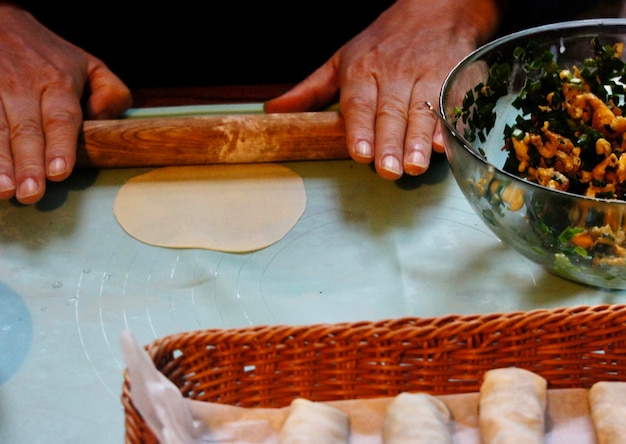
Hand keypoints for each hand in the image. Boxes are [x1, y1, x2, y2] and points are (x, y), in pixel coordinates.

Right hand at [0, 4, 131, 203]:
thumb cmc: (50, 55)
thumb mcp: (90, 65)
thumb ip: (111, 94)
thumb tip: (108, 124)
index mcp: (58, 83)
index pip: (61, 118)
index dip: (60, 146)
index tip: (60, 172)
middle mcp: (23, 88)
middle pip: (27, 130)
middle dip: (28, 164)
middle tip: (31, 193)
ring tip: (4, 190)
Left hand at [265, 0, 501, 179]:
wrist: (437, 7)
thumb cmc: (384, 41)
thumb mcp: (342, 59)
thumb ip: (311, 90)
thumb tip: (274, 112)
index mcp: (362, 71)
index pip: (359, 104)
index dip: (359, 129)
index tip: (360, 153)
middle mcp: (394, 73)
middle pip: (390, 112)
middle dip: (389, 142)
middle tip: (388, 170)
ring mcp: (426, 75)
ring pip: (421, 110)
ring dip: (418, 139)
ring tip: (415, 164)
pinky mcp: (453, 78)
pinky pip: (450, 103)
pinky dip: (448, 124)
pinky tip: (444, 143)